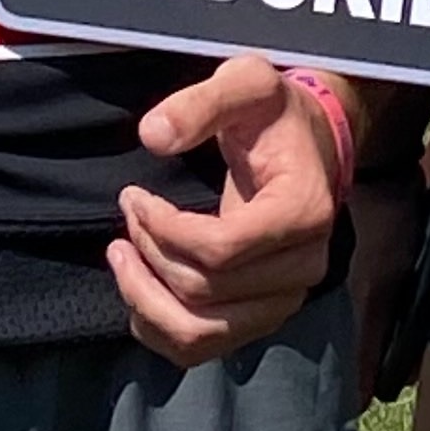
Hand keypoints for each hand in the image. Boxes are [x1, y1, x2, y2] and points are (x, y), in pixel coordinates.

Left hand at [113, 56, 343, 366]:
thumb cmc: (273, 112)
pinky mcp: (263, 315)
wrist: (309, 145)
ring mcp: (285, 298)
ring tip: (120, 253)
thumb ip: (200, 103)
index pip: (221, 249)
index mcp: (303, 211)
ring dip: (145, 298)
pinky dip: (158, 326)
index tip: (133, 194)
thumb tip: (151, 136)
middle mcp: (303, 267)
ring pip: (201, 332)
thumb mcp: (244, 83)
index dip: (164, 229)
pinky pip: (202, 347)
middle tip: (128, 209)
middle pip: (205, 291)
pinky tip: (137, 286)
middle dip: (149, 253)